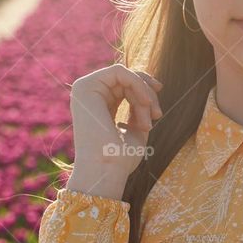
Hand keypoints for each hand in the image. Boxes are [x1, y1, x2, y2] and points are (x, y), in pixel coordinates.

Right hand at [66, 64, 163, 194]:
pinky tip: (145, 103)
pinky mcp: (85, 86)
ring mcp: (85, 90)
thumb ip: (139, 107)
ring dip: (144, 95)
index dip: (146, 91)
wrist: (107, 171)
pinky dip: (138, 84)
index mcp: (99, 106)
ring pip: (126, 76)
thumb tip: (150, 87)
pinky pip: (119, 72)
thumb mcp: (136, 128)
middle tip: (157, 116)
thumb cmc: (121, 158)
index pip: (125, 86)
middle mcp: (90, 96)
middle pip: (128, 79)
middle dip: (148, 95)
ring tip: (147, 121)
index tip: (158, 112)